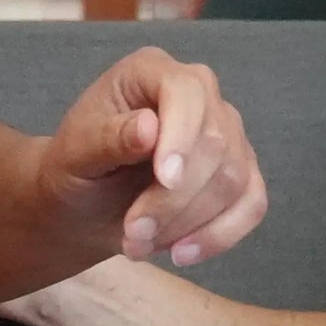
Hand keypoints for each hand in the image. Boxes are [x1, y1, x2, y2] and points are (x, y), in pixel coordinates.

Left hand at [37, 47, 267, 270]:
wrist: (86, 203)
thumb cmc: (75, 168)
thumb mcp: (73, 154)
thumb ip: (107, 138)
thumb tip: (149, 128)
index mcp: (152, 72)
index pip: (186, 92)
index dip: (181, 135)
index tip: (165, 180)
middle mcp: (199, 93)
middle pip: (215, 142)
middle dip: (175, 199)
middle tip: (132, 233)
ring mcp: (226, 132)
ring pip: (234, 179)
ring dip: (188, 223)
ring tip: (139, 244)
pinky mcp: (241, 173)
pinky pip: (251, 204)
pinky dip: (220, 235)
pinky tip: (182, 253)